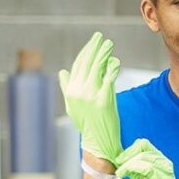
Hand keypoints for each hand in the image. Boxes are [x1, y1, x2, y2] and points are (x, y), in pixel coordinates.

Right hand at [59, 32, 122, 163]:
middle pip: (87, 64)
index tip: (93, 43)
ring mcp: (90, 95)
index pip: (78, 66)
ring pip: (97, 68)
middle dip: (94, 48)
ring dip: (103, 54)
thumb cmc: (88, 123)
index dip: (86, 52)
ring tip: (109, 44)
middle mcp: (78, 91)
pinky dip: (112, 68)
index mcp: (71, 91)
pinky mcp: (103, 100)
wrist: (98, 141)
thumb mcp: (73, 105)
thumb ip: (67, 87)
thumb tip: (62, 72)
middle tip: (101, 37)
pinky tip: (115, 61)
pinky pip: (108, 79)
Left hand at [114, 139, 178, 178]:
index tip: (119, 160)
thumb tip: (119, 159)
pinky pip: (146, 167)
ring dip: (127, 163)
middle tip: (117, 166)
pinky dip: (131, 169)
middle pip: (143, 146)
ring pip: (143, 156)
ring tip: (120, 173)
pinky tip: (124, 175)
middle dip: (126, 155)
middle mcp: (164, 163)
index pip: (143, 144)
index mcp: (159, 161)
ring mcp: (166, 170)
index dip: (129, 150)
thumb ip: (134, 168)